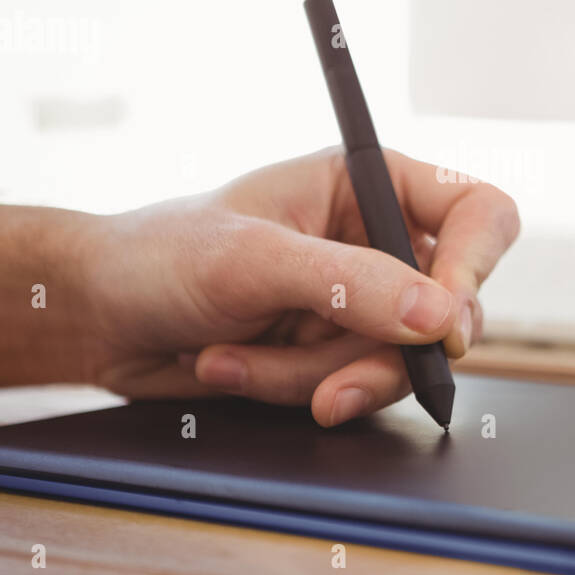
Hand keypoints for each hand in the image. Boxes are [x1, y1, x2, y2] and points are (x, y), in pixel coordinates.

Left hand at [82, 147, 519, 425]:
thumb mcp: (254, 259)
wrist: (97, 315)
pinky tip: (230, 364)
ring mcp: (359, 304)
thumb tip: (440, 317)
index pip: (476, 213)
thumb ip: (352, 284)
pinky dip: (292, 389)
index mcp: (369, 185)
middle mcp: (376, 242)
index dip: (475, 265)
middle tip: (332, 383)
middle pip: (449, 307)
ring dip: (315, 376)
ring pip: (398, 361)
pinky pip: (353, 389)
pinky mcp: (332, 353)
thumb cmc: (160, 253)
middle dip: (382, 352)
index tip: (441, 321)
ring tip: (233, 355)